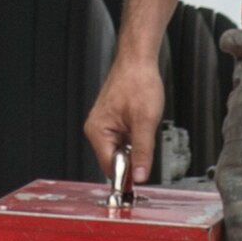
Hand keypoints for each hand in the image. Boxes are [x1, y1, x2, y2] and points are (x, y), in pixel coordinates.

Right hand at [84, 54, 166, 184]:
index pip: (109, 166)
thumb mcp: (145, 121)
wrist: (138, 61)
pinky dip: (134, 137)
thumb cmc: (138, 82)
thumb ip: (143, 151)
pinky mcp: (111, 121)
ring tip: (143, 127)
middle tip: (146, 142)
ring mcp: (103, 125)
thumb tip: (139, 175)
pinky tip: (140, 124)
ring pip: (120, 150)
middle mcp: (96, 129)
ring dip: (134, 147)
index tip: (140, 179)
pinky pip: (122, 139)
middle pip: (114, 160)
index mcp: (97, 131)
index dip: (126, 174)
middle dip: (132, 158)